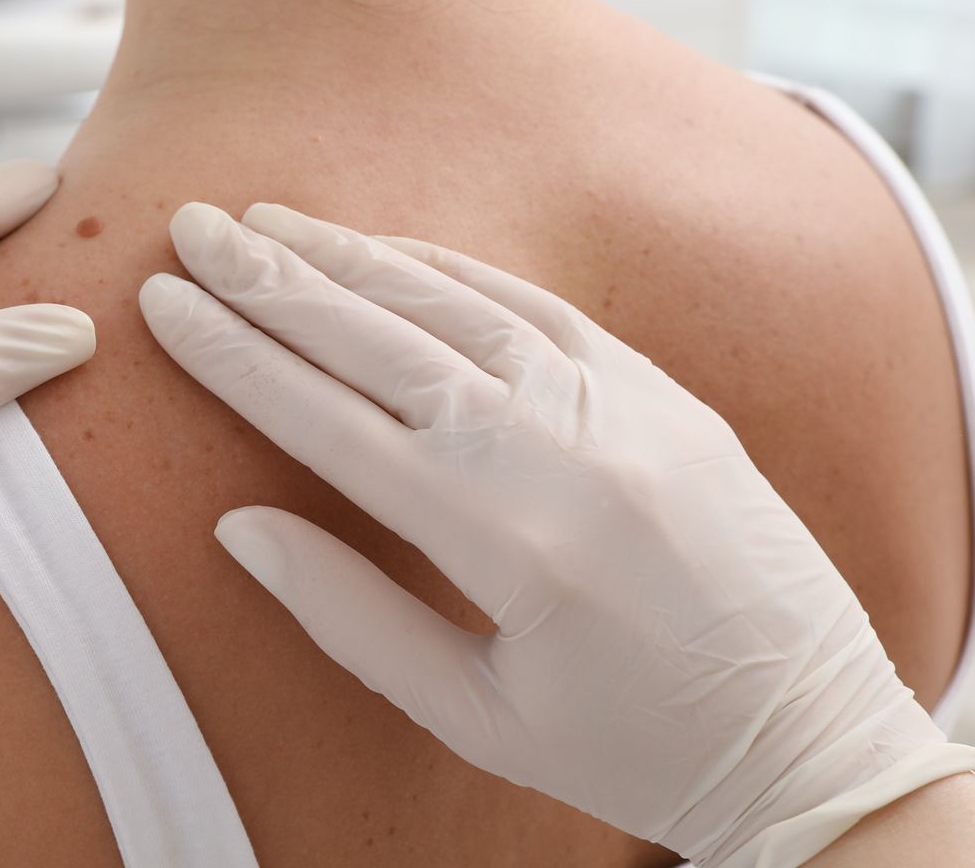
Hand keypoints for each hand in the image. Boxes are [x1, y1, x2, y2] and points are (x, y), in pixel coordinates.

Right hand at [140, 202, 974, 867]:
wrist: (809, 735)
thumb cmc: (631, 749)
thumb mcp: (475, 718)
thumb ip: (349, 614)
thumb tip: (238, 525)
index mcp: (503, 544)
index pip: (328, 422)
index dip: (235, 357)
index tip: (165, 306)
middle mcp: (558, 452)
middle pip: (379, 341)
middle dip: (272, 281)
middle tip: (192, 229)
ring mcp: (617, 407)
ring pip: (452, 306)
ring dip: (349, 258)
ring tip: (266, 224)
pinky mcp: (658, 390)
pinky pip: (535, 305)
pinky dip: (450, 270)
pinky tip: (386, 248)